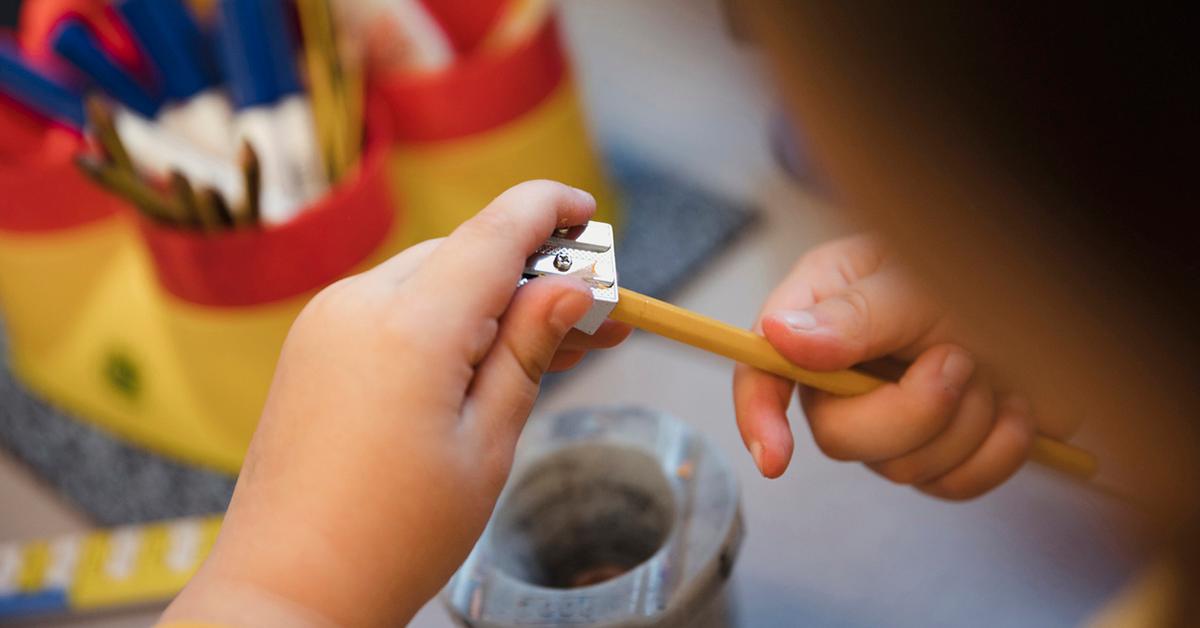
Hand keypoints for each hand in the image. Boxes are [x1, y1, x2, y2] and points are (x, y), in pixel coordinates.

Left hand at [162, 181, 629, 626]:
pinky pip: (391, 305)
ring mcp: (326, 323)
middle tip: (592, 318)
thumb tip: (573, 286)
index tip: (588, 212)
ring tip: (547, 346)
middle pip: (464, 254)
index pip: (495, 233)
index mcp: (410, 329)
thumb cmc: (394, 536)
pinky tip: (479, 359)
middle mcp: (357, 306)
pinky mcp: (312, 346)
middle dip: (530, 274)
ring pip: (428, 276)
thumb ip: (528, 351)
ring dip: (488, 297)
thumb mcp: (486, 444)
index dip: (548, 211)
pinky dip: (441, 317)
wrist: (288, 588)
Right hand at [733, 234, 1052, 499]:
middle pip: (840, 437)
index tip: (776, 459)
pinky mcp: (943, 453)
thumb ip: (854, 314)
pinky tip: (1015, 404)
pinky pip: (954, 485)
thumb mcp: (911, 277)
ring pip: (902, 467)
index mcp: (819, 317)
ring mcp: (893, 420)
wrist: (1050, 293)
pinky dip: (996, 450)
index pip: (764, 371)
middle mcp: (844, 375)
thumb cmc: (973, 264)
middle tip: (957, 357)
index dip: (758, 416)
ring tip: (990, 364)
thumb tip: (778, 337)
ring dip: (965, 419)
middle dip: (911, 410)